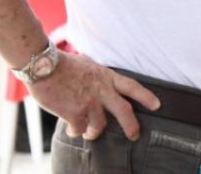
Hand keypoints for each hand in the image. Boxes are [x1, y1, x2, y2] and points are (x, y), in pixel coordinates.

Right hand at [29, 52, 159, 140]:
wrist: (43, 65)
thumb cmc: (63, 64)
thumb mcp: (88, 64)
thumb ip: (97, 74)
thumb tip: (98, 72)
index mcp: (107, 76)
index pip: (132, 86)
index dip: (146, 96)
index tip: (157, 105)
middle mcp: (101, 90)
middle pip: (124, 111)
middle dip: (132, 126)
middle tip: (134, 136)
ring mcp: (88, 102)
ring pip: (100, 126)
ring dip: (94, 133)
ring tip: (89, 133)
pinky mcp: (73, 112)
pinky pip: (79, 130)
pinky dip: (76, 132)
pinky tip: (72, 129)